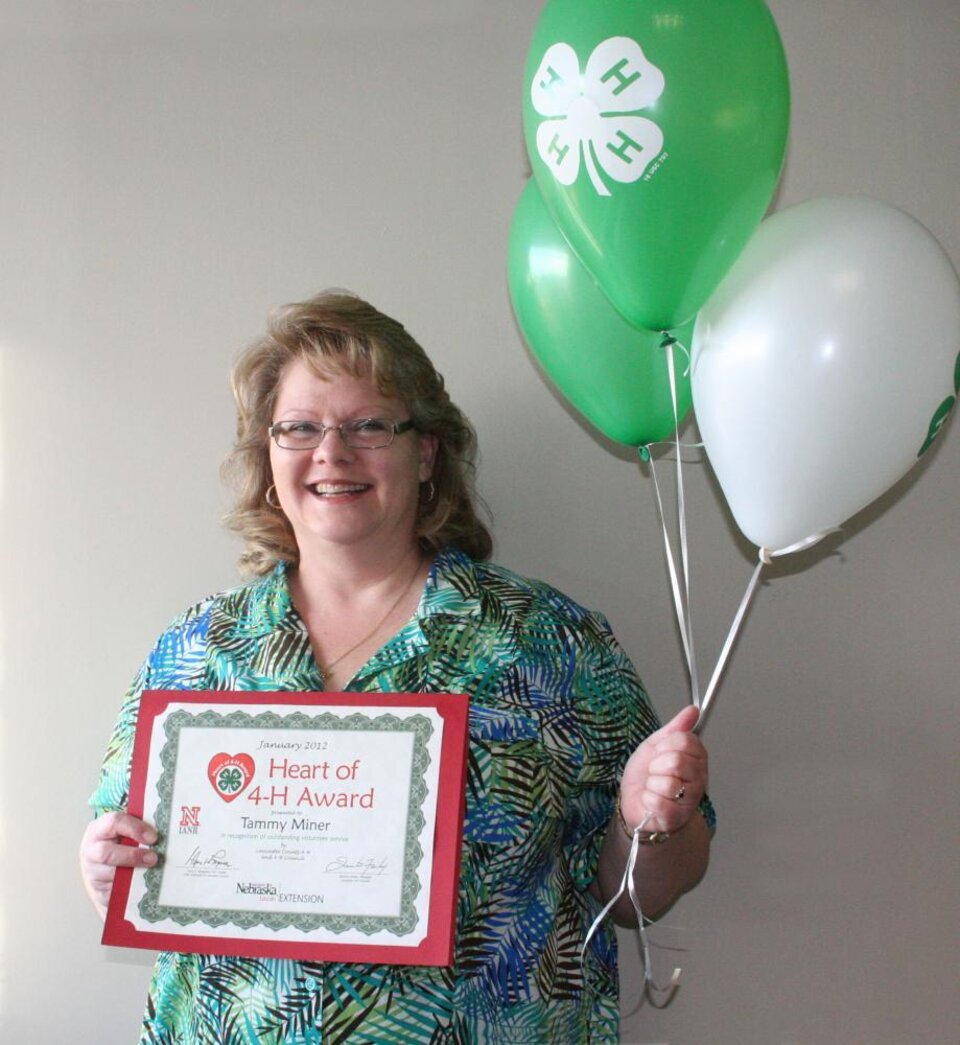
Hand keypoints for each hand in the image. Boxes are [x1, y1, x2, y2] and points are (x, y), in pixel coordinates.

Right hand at [79, 811, 158, 919]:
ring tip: (151, 871)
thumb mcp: (127, 832)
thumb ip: (140, 829)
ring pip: (110, 875)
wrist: (105, 869)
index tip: (153, 838)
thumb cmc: (120, 844)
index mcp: (100, 828)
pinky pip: (113, 891)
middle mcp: (91, 850)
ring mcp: (92, 872)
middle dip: (132, 856)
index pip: (114, 822)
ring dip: (133, 874)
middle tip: (154, 858)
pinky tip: (142, 885)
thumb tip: (166, 829)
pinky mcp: (98, 891)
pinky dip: (129, 889)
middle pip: (106, 853)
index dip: (135, 829)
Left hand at [618, 705, 707, 835]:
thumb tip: (693, 710)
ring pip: (668, 783)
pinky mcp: (677, 818)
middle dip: (656, 765)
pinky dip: (647, 800)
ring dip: (651, 784)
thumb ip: (676, 728)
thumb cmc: (647, 774)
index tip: (660, 753)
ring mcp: (689, 800)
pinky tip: (650, 801)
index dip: (665, 745)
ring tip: (653, 787)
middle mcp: (699, 779)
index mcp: (697, 758)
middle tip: (655, 772)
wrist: (635, 802)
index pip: (685, 741)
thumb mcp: (657, 744)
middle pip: (676, 761)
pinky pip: (658, 802)